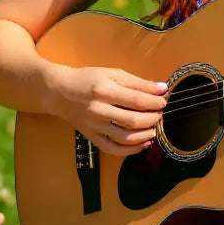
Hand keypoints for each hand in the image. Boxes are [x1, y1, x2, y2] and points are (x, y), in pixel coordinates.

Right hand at [48, 65, 166, 156]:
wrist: (59, 91)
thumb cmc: (88, 79)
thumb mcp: (112, 74)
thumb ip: (137, 83)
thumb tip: (161, 89)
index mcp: (105, 90)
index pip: (137, 100)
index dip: (155, 102)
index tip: (163, 101)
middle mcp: (99, 110)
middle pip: (133, 120)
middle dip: (152, 119)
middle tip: (159, 115)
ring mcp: (94, 126)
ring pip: (125, 137)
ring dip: (145, 135)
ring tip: (153, 129)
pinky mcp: (91, 137)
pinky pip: (112, 149)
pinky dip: (130, 150)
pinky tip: (142, 144)